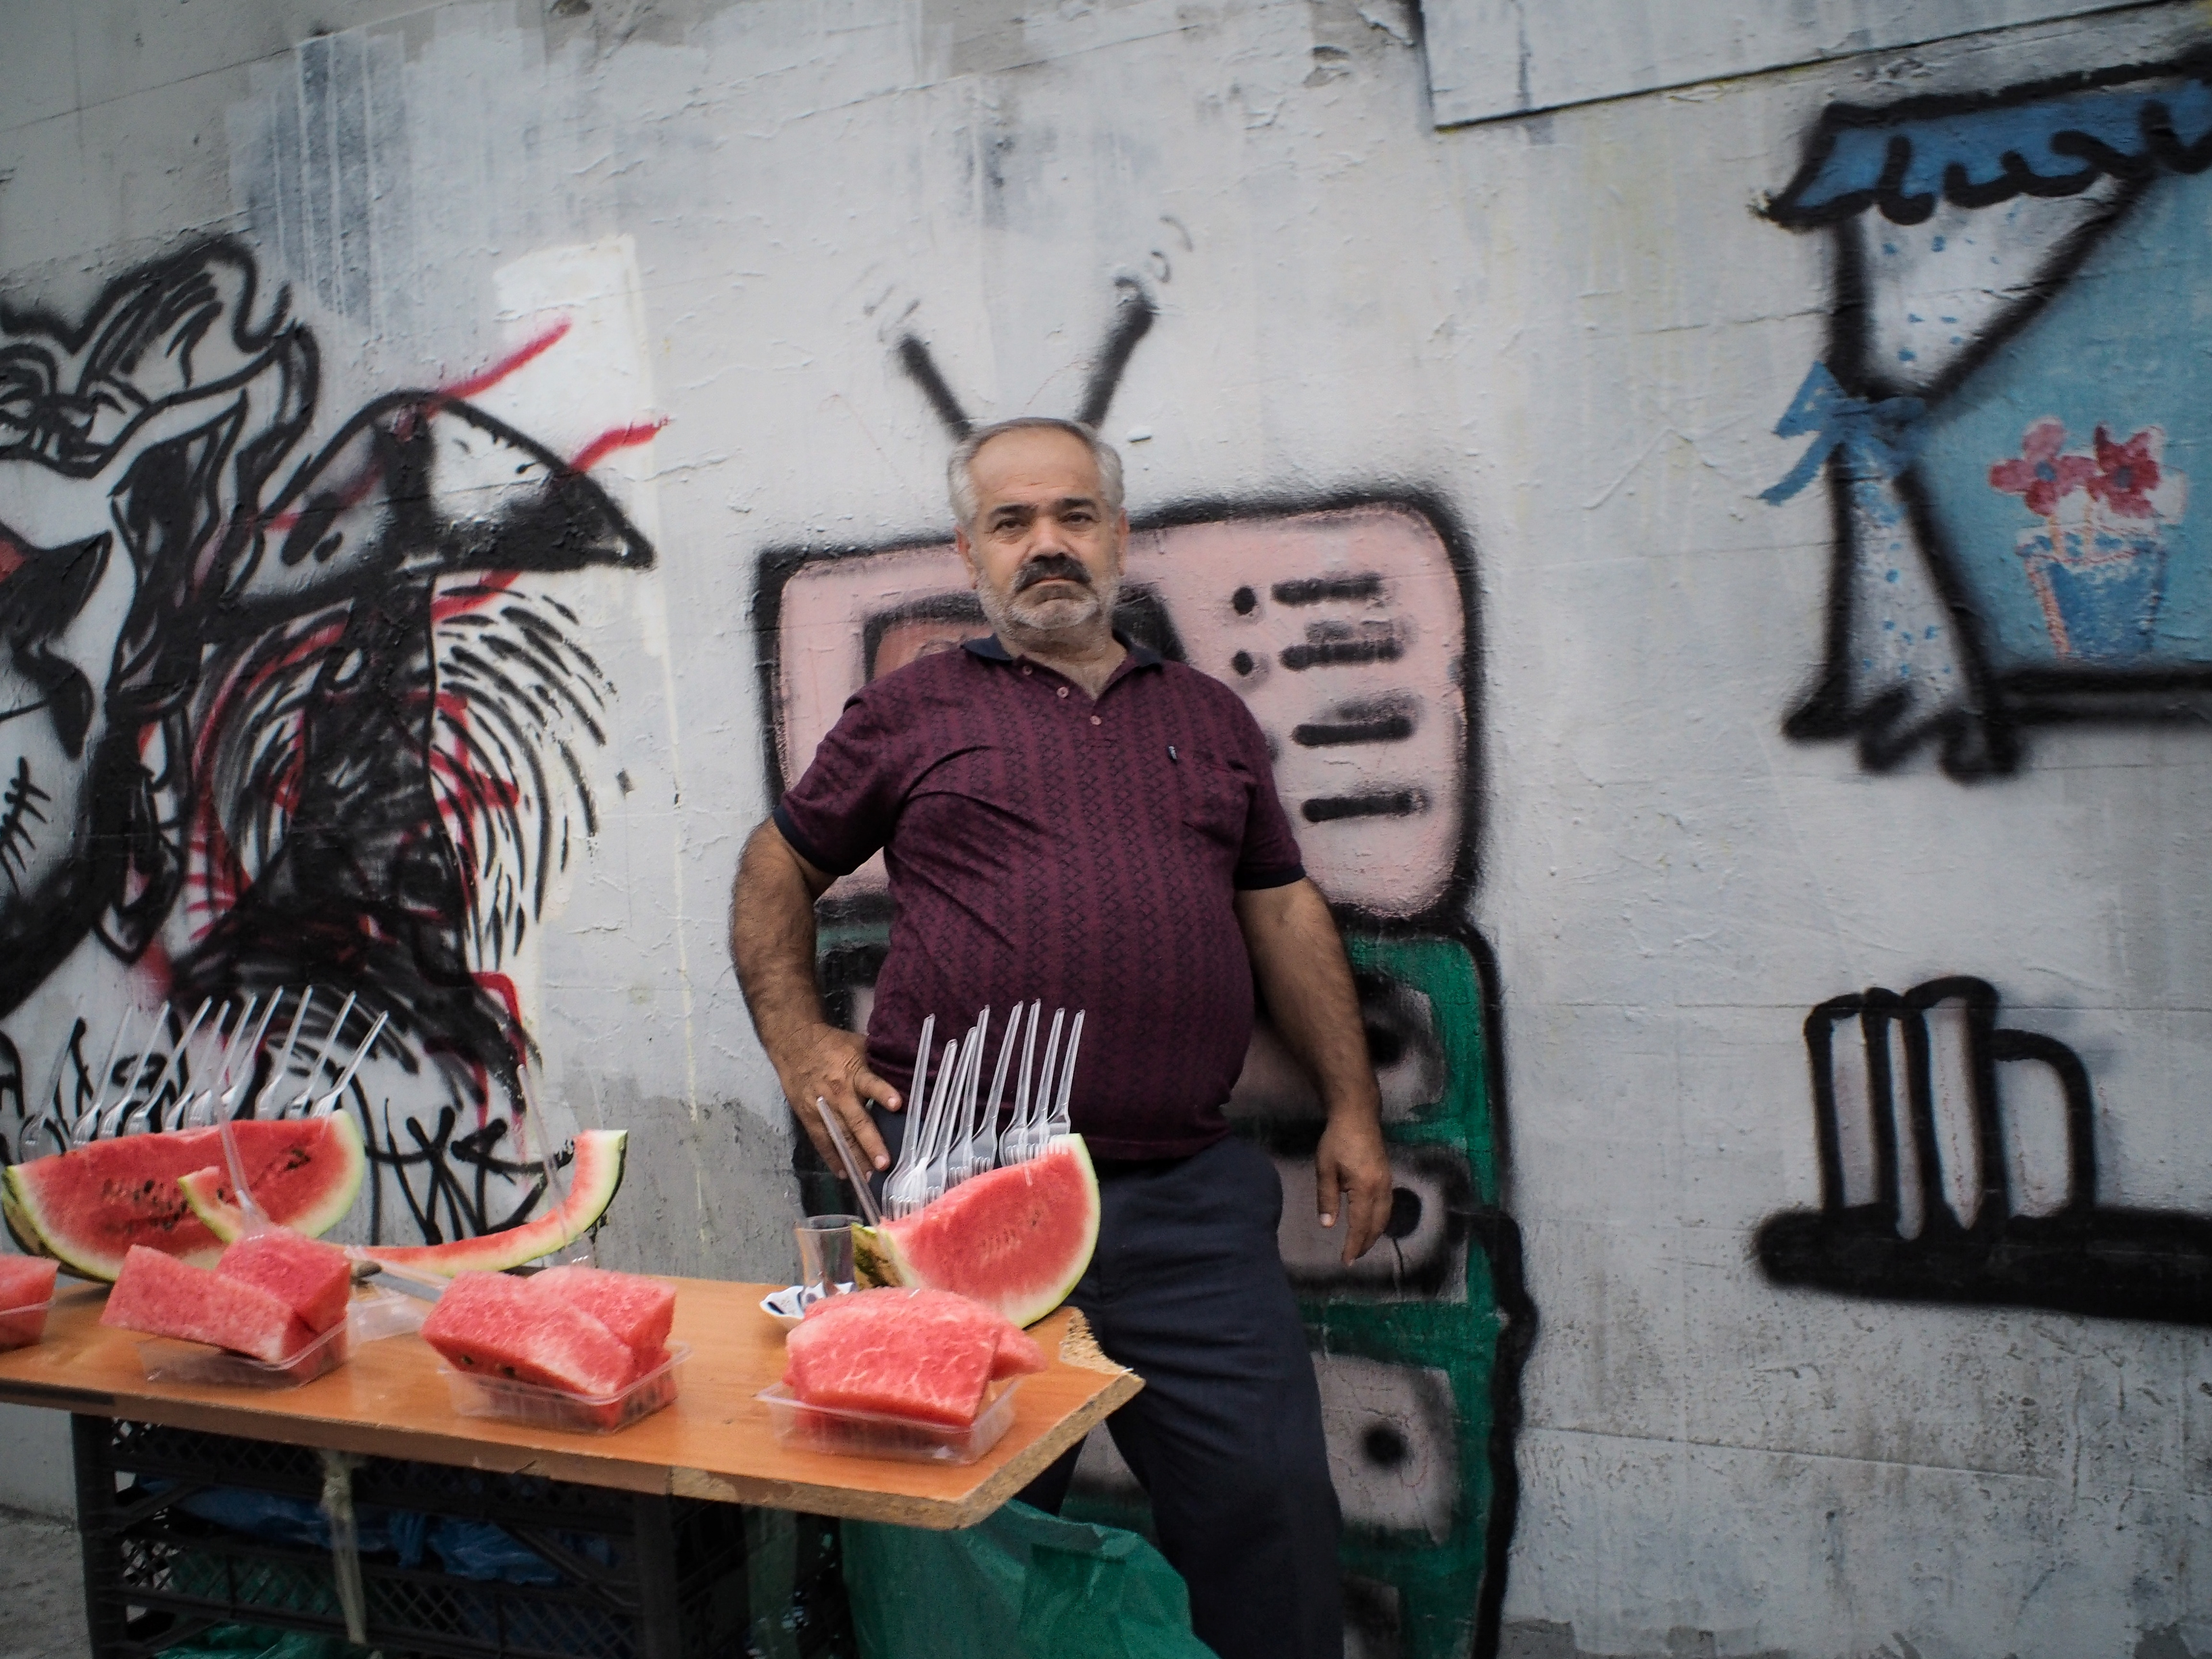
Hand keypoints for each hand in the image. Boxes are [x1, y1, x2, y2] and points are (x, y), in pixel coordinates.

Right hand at [774, 1022, 901, 1171]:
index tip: (897, 1105)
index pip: (871, 1083)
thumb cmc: (833, 1045)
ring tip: (869, 1179)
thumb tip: (910, 1071)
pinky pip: (822, 1142)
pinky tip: (845, 1174)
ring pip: (840, 1137)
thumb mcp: (858, 1046)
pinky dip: (832, 1159)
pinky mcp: (809, 1118)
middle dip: (870, 1143)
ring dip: (855, 1158)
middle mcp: (839, 1093)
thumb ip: (879, 1062)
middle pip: (856, 1120)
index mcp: (853, 1072)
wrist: (793, 1044)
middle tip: (884, 1164)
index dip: (884, 1093)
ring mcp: (822, 1108)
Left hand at [1315, 1110, 1392, 1264]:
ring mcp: (1388, 1182)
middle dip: (1366, 1243)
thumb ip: (1327, 1198)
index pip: (1360, 1225)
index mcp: (1365, 1188)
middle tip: (1353, 1257)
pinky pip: (1387, 1205)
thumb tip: (1328, 1225)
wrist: (1358, 1115)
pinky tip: (1372, 1223)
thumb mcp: (1325, 1169)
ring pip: (1385, 1216)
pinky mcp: (1388, 1176)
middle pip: (1377, 1224)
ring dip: (1375, 1233)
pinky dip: (1380, 1220)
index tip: (1346, 1260)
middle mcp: (1381, 1188)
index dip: (1353, 1245)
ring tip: (1362, 1244)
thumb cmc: (1337, 1140)